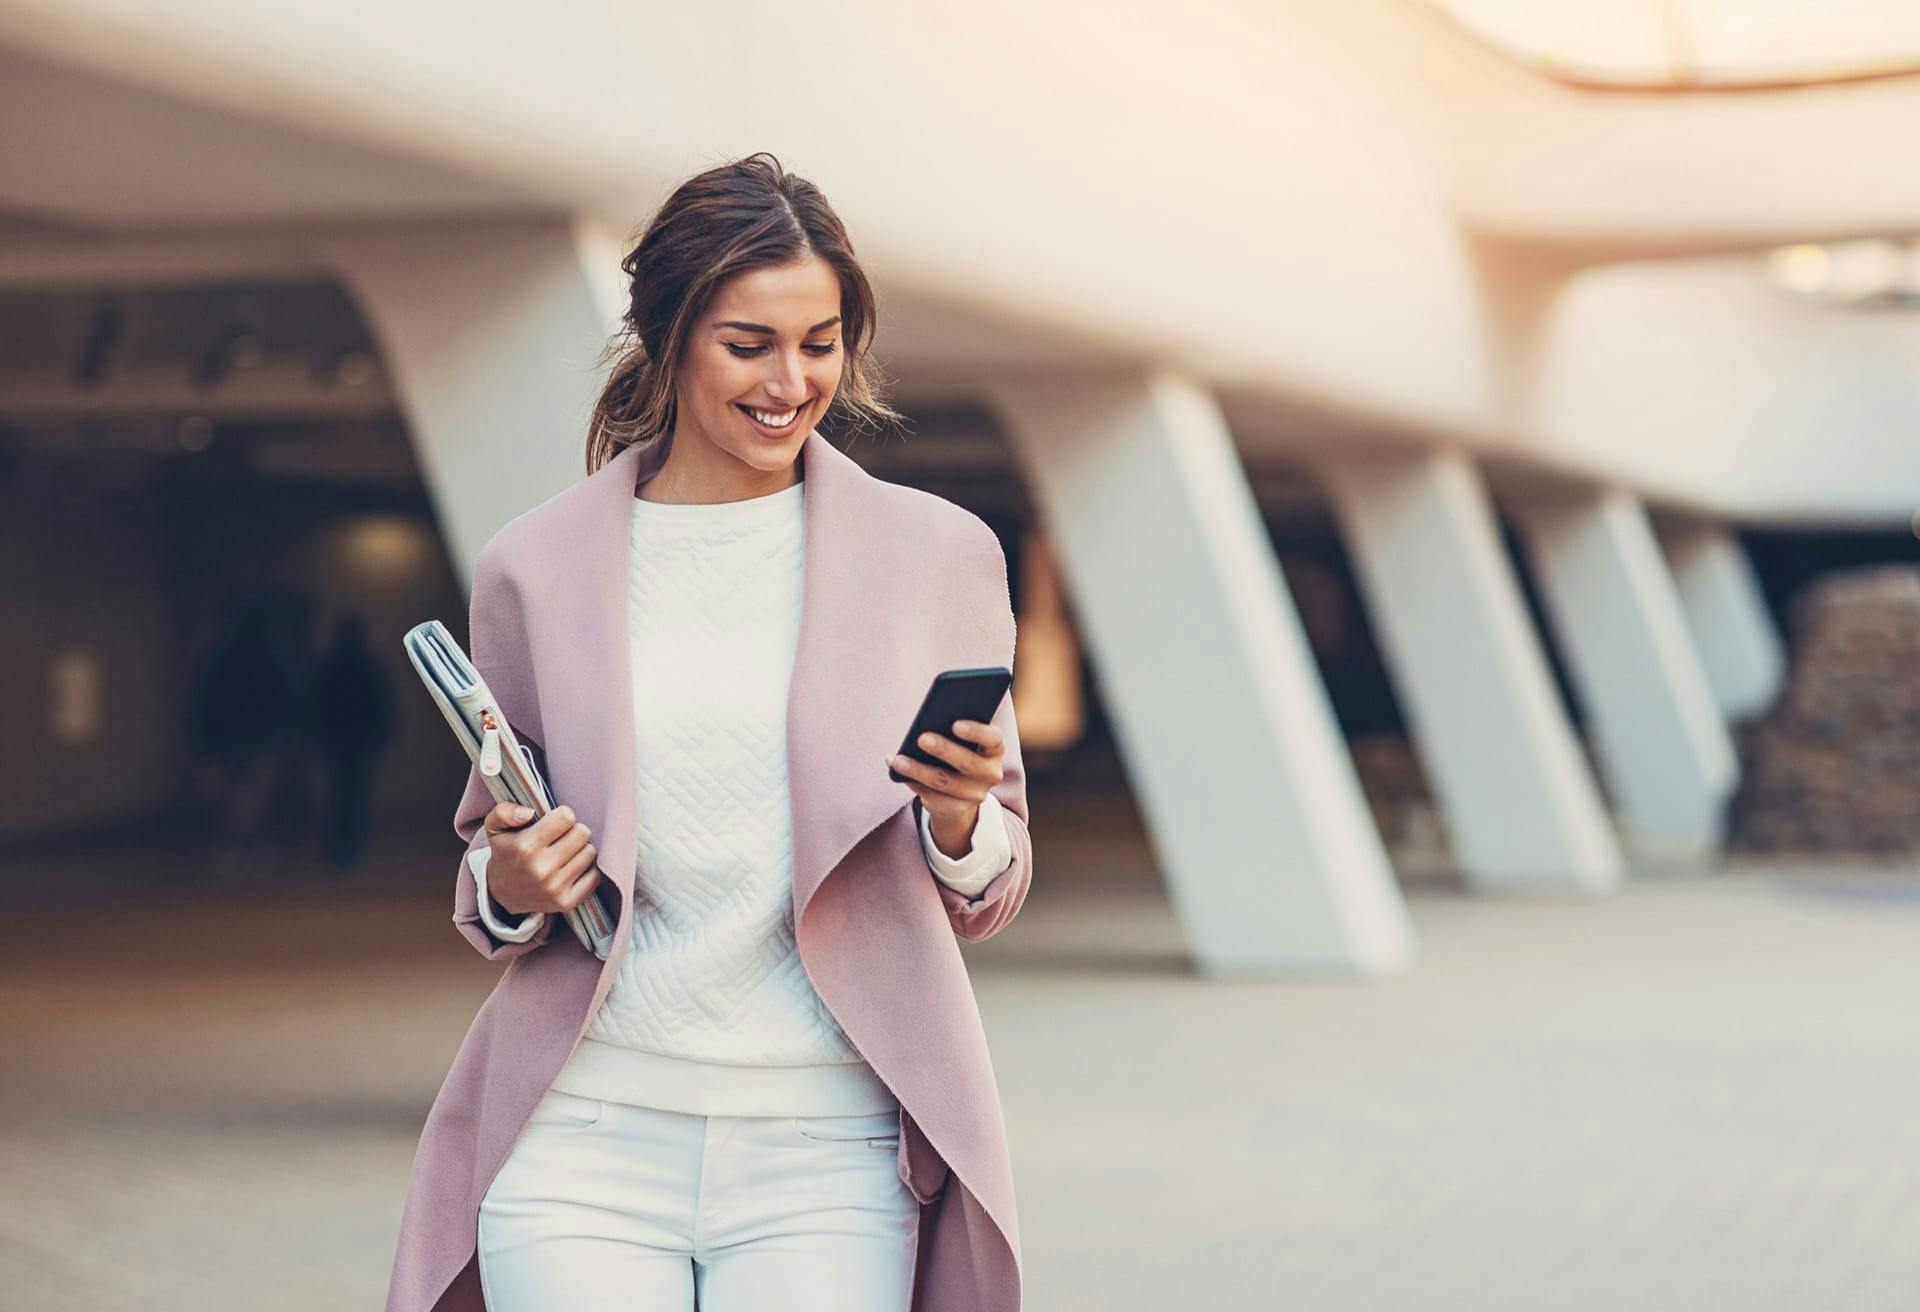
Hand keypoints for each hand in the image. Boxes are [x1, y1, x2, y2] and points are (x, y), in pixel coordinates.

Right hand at [482, 802, 601, 915]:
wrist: (503, 894)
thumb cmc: (506, 854)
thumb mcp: (495, 829)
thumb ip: (504, 811)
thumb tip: (528, 812)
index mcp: (526, 847)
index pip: (566, 818)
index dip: (562, 816)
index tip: (555, 823)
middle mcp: (542, 868)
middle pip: (583, 833)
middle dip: (573, 832)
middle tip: (562, 838)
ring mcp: (555, 887)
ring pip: (590, 852)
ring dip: (580, 850)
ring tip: (565, 853)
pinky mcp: (567, 902)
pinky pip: (595, 876)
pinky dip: (587, 870)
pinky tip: (572, 868)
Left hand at [886, 719, 1005, 857]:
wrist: (961, 791)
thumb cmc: (959, 750)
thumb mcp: (963, 740)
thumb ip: (954, 730)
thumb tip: (927, 722)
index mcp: (995, 750)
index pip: (993, 739)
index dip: (976, 732)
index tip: (955, 724)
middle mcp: (990, 774)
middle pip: (968, 763)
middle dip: (943, 750)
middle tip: (922, 738)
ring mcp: (974, 794)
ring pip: (944, 782)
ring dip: (919, 770)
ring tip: (898, 760)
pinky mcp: (955, 808)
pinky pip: (931, 796)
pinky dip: (911, 782)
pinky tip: (896, 769)